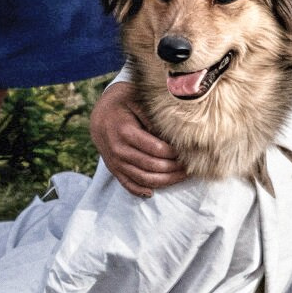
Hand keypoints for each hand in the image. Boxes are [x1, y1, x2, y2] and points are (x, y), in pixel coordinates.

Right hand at [90, 79, 185, 196]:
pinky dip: (142, 191)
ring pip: (144, 179)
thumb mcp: (138, 100)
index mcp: (125, 131)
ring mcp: (115, 162)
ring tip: (182, 176)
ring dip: (166, 181)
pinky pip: (129, 185)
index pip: (157, 150)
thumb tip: (173, 136)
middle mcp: (118, 149)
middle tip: (192, 165)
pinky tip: (154, 191)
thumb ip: (154, 117)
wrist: (99, 112)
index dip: (176, 153)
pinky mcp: (113, 169)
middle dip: (175, 168)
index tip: (189, 151)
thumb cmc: (123, 103)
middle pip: (153, 167)